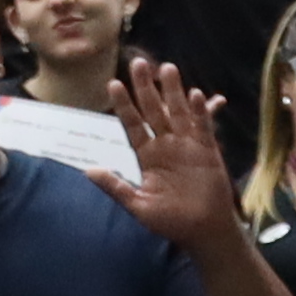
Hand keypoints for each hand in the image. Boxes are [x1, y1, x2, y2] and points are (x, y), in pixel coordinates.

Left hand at [112, 56, 231, 242]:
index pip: (133, 125)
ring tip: (167, 68)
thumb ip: (116, 187)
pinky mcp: (208, 152)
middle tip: (138, 63)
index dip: (124, 105)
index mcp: (147, 156)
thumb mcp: (138, 206)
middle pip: (154, 111)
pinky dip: (200, 112)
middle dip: (146, 88)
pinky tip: (194, 95)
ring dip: (172, 92)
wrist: (202, 232)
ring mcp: (187, 146)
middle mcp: (166, 146)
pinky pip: (202, 128)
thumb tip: (88, 171)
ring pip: (178, 113)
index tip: (113, 84)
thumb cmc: (170, 222)